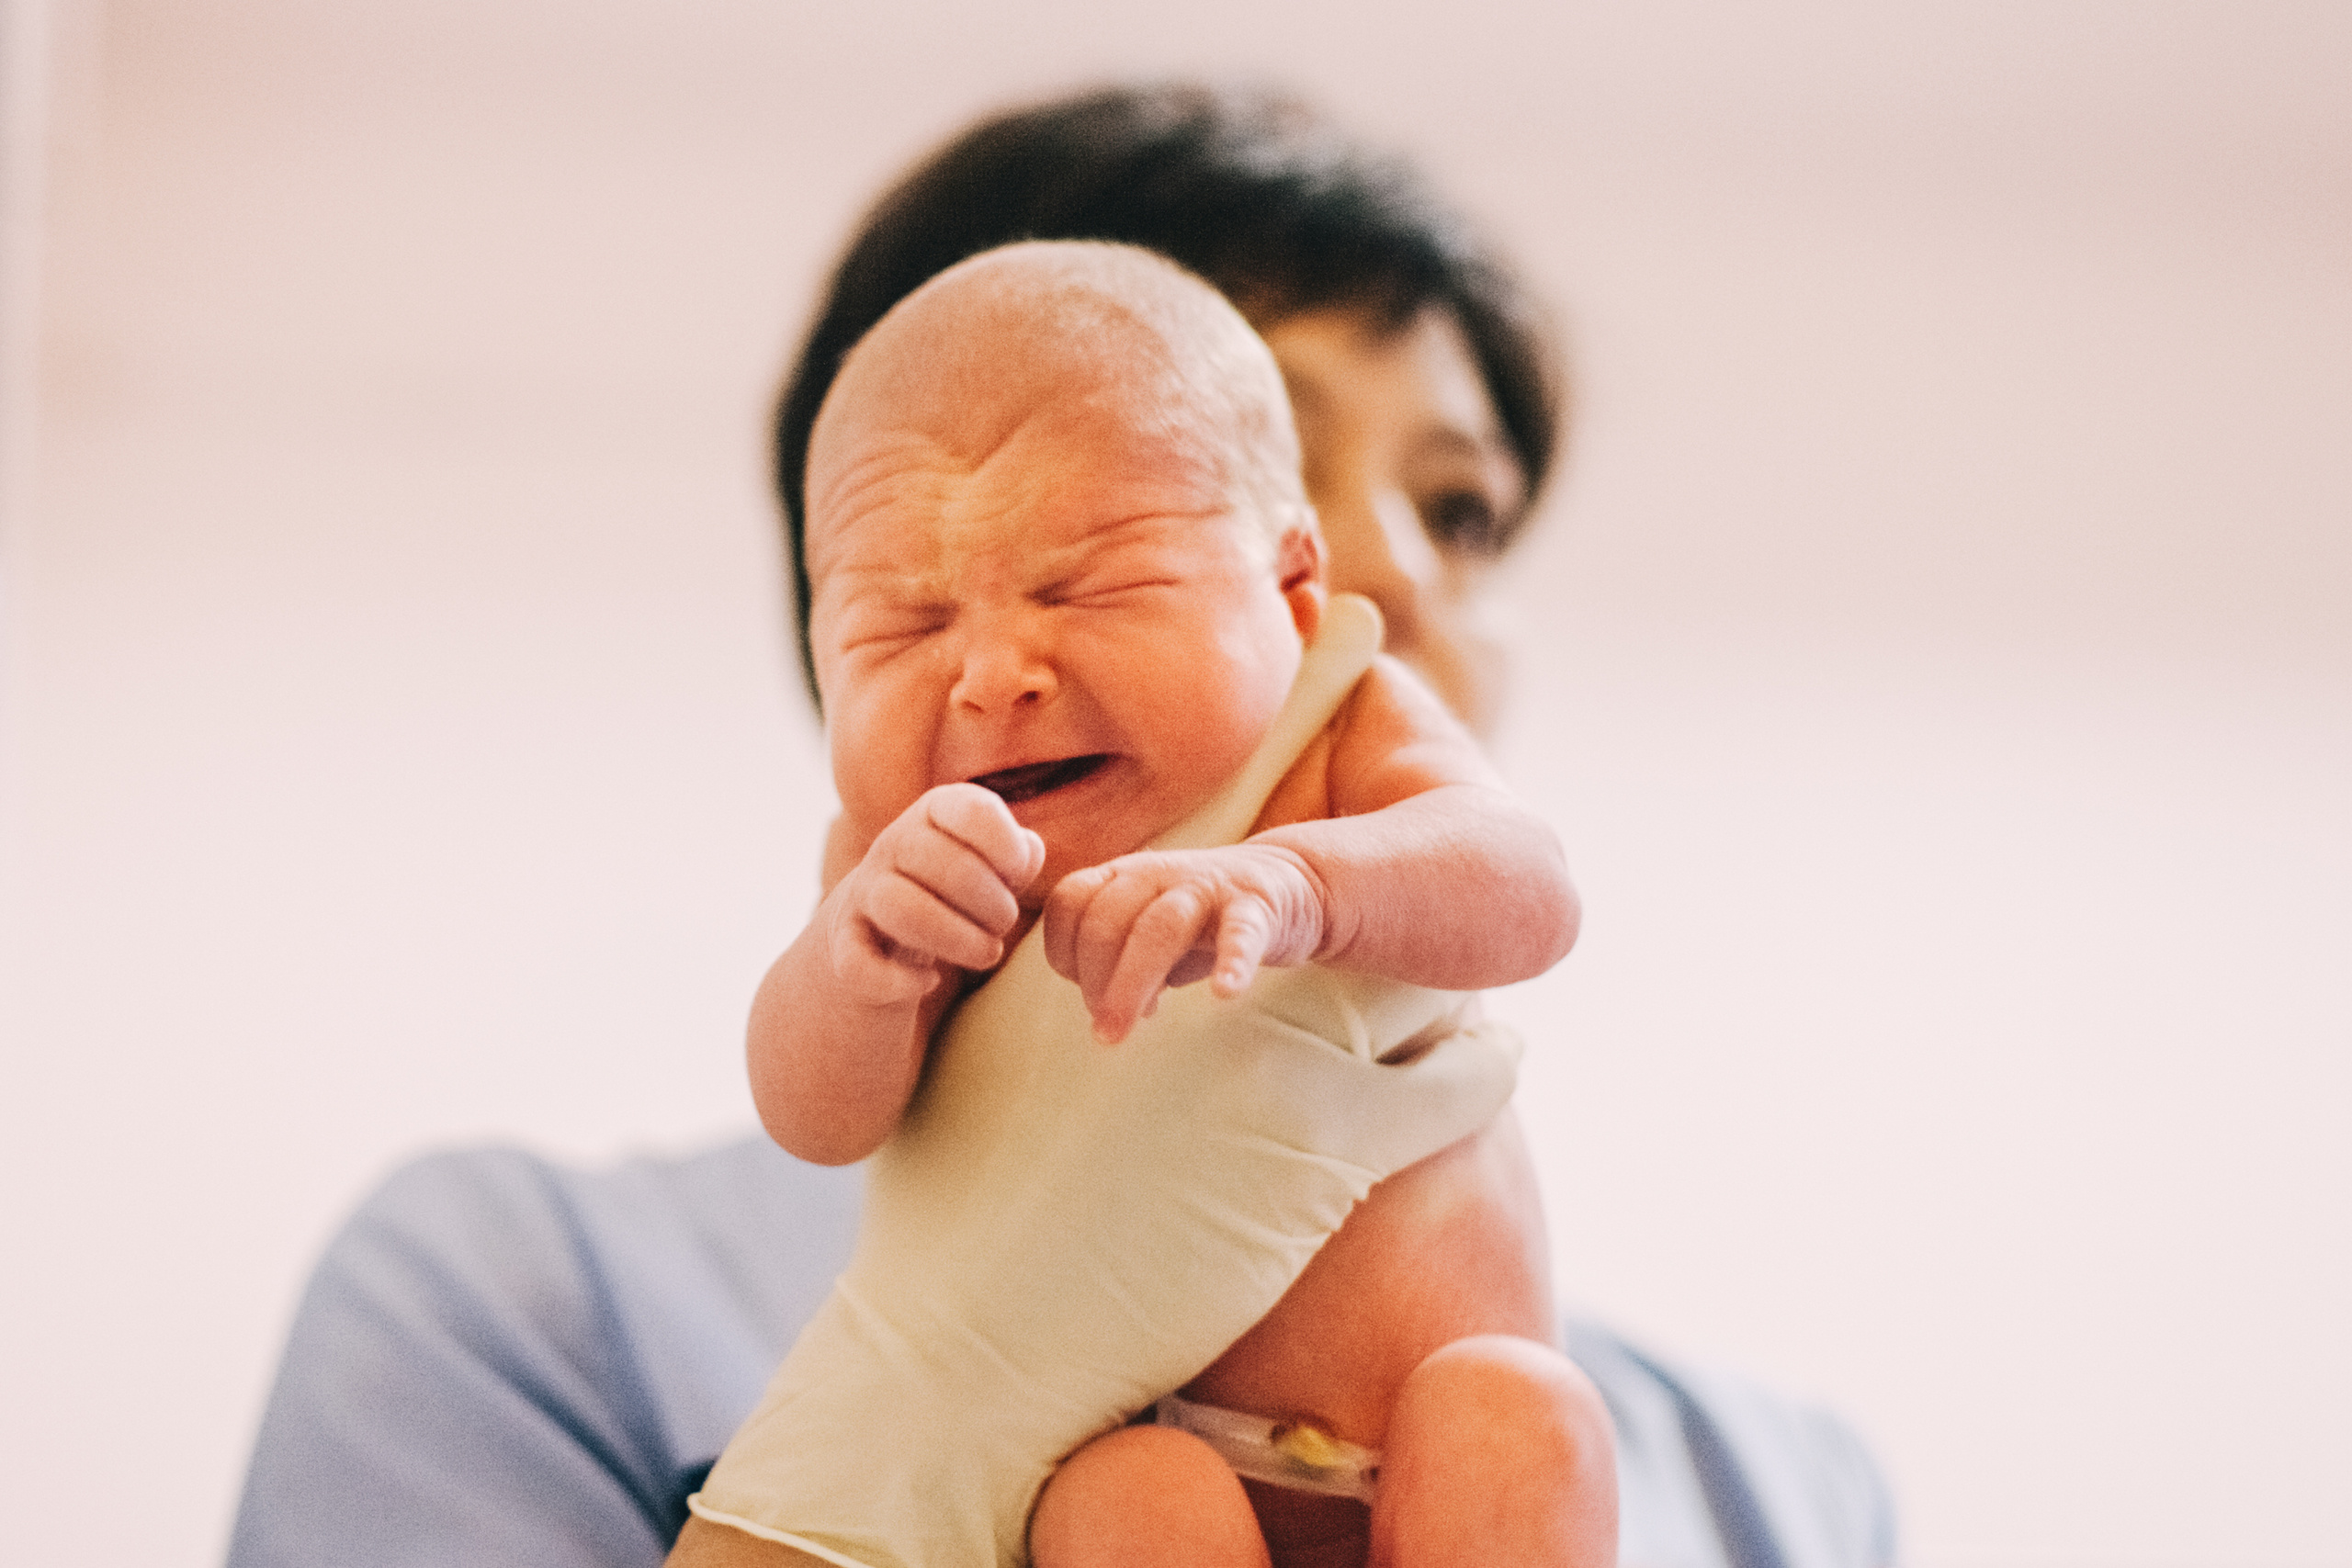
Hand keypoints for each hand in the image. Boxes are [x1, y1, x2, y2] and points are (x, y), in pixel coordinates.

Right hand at [829, 783, 1044, 1007]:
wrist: (879, 926)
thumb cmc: (956, 890)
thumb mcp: (993, 862)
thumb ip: (1021, 854)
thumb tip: (1027, 854)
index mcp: (936, 811)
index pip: (974, 811)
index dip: (1008, 850)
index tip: (1016, 877)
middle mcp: (893, 842)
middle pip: (946, 866)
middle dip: (994, 907)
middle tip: (1003, 925)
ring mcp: (862, 892)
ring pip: (899, 908)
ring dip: (957, 940)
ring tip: (984, 953)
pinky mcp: (843, 942)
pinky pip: (859, 964)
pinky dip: (901, 981)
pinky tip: (929, 979)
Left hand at [1041, 843, 1327, 1041]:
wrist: (1288, 882)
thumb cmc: (1203, 919)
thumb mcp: (1148, 931)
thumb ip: (1118, 965)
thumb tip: (1104, 1016)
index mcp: (1123, 875)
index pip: (1070, 901)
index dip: (1063, 950)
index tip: (1081, 989)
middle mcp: (1158, 873)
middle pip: (1108, 918)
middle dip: (1096, 979)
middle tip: (1105, 1033)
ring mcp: (1208, 887)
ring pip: (1161, 925)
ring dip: (1135, 981)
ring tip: (1128, 1028)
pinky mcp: (1258, 905)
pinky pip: (1241, 931)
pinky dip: (1232, 961)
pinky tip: (1225, 993)